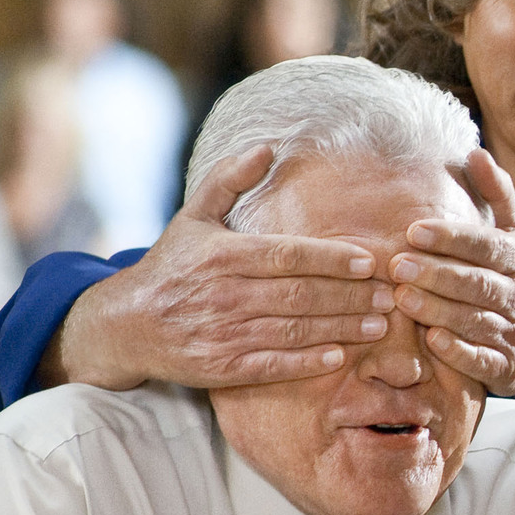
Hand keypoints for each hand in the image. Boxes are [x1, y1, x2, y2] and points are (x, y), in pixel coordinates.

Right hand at [52, 146, 393, 390]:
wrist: (123, 325)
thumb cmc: (169, 266)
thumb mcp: (193, 217)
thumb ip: (230, 181)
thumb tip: (268, 146)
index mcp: (221, 256)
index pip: (286, 256)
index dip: (330, 259)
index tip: (368, 261)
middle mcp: (223, 295)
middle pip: (298, 295)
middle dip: (349, 296)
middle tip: (390, 295)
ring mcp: (221, 333)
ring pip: (292, 330)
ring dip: (340, 328)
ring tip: (379, 325)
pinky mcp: (220, 368)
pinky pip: (271, 366)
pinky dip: (306, 363)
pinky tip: (339, 356)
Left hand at [388, 149, 514, 397]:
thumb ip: (497, 196)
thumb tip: (475, 151)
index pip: (485, 246)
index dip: (451, 238)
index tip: (414, 231)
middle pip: (478, 283)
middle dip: (437, 273)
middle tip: (396, 264)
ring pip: (477, 320)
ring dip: (440, 310)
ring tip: (402, 298)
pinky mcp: (510, 367)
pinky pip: (485, 360)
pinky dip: (461, 352)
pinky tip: (433, 341)